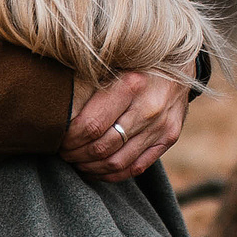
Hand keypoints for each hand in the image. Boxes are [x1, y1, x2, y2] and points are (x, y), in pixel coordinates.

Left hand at [61, 70, 185, 181]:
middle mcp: (148, 108)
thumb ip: (90, 84)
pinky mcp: (169, 138)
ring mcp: (161, 126)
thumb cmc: (136, 62)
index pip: (91, 125)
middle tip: (64, 152)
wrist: (180, 64)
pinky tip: (96, 170)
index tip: (58, 138)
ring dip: (91, 167)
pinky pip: (136, 167)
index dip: (69, 138)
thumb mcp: (113, 63)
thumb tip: (56, 109)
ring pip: (117, 162)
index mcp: (131, 84)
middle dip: (76, 154)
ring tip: (77, 161)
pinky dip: (112, 174)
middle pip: (102, 146)